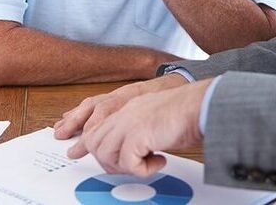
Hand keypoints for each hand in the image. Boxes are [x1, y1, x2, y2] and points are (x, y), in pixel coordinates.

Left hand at [67, 79, 212, 176]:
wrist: (199, 105)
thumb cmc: (184, 114)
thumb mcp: (151, 121)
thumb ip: (135, 130)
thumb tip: (129, 152)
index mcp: (125, 107)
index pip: (94, 125)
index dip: (85, 142)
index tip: (76, 151)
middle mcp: (123, 112)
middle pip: (93, 141)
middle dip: (106, 160)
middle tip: (131, 165)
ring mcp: (129, 121)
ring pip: (105, 153)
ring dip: (124, 166)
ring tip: (145, 164)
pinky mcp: (138, 134)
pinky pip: (128, 163)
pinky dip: (143, 170)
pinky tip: (159, 161)